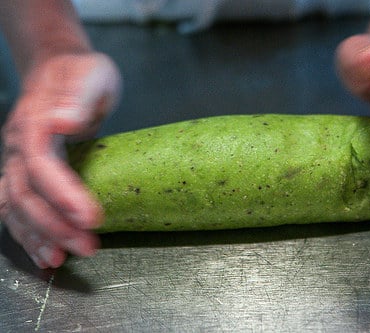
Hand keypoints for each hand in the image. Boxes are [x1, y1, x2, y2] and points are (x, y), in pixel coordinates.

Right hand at [0, 53, 120, 267]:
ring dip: (38, 235)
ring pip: (16, 205)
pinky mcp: (24, 172)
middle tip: (89, 246)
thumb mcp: (90, 74)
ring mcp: (16, 159)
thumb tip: (63, 121)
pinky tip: (45, 252)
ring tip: (63, 259)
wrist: (58, 68)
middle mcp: (18, 144)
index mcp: (35, 121)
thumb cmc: (80, 72)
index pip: (42, 164)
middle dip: (55, 224)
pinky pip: (17, 206)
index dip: (63, 193)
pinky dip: (28, 233)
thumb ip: (78, 96)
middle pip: (27, 192)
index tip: (91, 216)